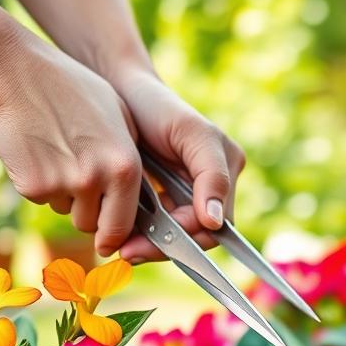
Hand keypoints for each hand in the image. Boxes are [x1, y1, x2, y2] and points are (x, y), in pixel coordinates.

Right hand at [0, 29, 143, 255]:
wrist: (12, 70)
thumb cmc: (69, 87)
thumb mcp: (118, 114)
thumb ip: (130, 157)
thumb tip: (139, 199)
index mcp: (125, 166)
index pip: (123, 224)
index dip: (113, 235)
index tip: (106, 239)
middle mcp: (97, 180)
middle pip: (91, 225)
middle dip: (85, 211)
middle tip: (75, 177)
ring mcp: (63, 185)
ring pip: (65, 212)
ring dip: (61, 195)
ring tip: (56, 152)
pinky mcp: (31, 186)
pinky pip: (40, 199)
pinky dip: (37, 182)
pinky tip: (35, 149)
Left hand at [112, 69, 245, 263]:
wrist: (122, 93)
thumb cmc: (158, 107)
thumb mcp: (192, 134)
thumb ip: (212, 175)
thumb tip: (215, 221)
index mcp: (226, 173)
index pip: (214, 228)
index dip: (186, 240)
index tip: (150, 241)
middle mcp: (211, 189)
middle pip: (193, 238)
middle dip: (162, 246)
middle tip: (127, 252)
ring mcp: (184, 195)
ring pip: (173, 239)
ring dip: (148, 245)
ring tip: (120, 245)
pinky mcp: (160, 198)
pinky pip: (155, 228)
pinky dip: (139, 233)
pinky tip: (119, 232)